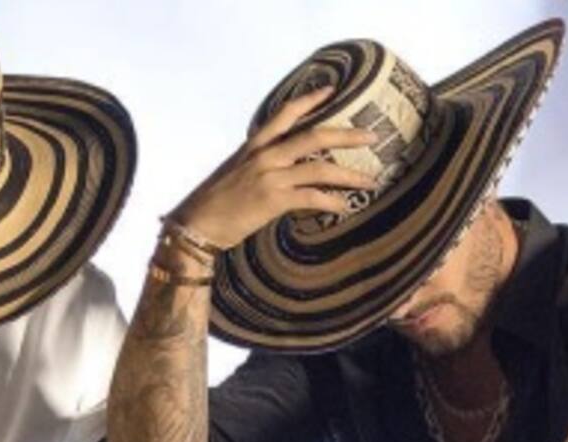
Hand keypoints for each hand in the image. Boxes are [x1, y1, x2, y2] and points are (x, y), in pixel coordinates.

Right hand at [167, 87, 378, 251]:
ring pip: (320, 168)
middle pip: (315, 136)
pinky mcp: (273, 200)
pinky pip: (311, 198)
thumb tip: (277, 169)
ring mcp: (271, 177)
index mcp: (255, 147)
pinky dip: (331, 202)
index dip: (311, 100)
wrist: (196, 225)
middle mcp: (266, 156)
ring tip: (369, 179)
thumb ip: (256, 166)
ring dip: (349, 174)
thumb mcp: (233, 174)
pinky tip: (344, 206)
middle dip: (347, 135)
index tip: (332, 91)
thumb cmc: (211, 205)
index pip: (286, 114)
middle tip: (371, 136)